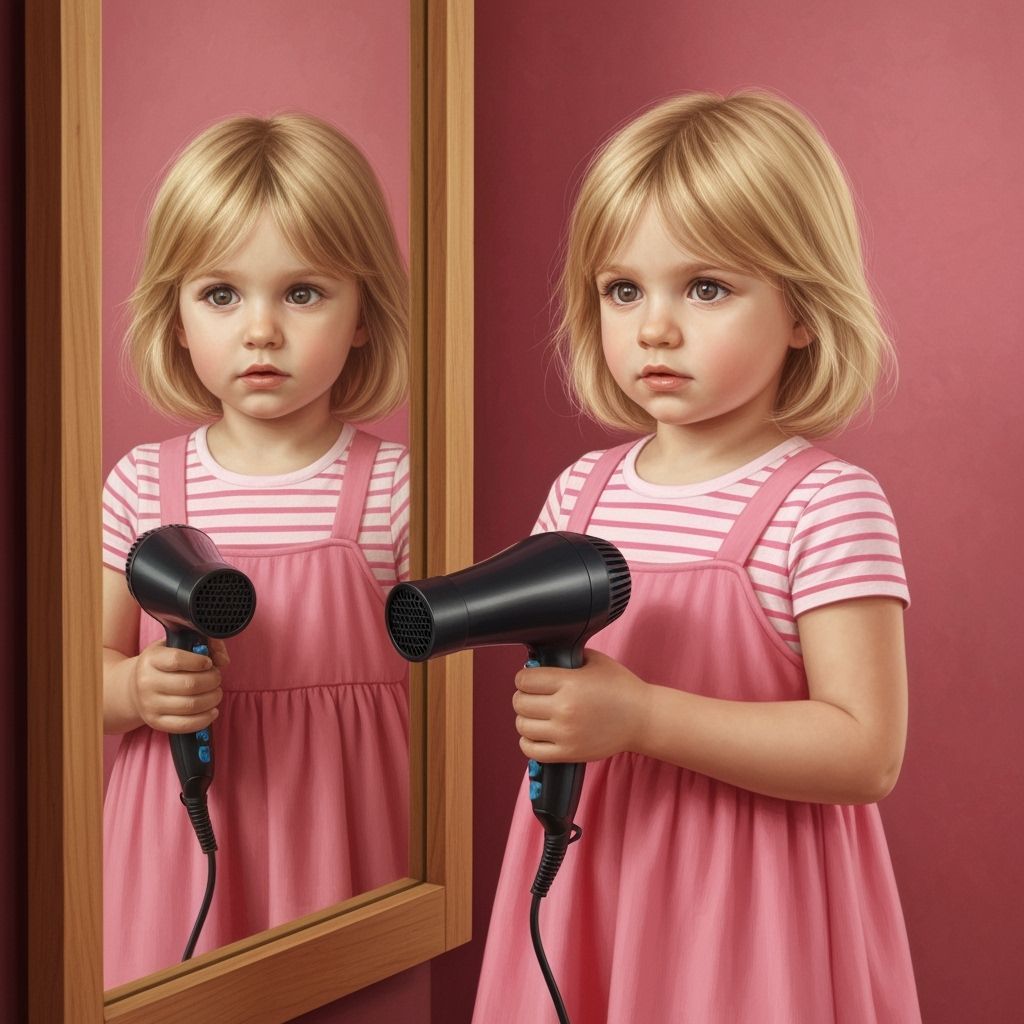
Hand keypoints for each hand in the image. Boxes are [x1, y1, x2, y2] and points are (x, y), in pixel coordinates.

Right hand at [129, 638, 229, 733]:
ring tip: (216, 692)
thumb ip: (206, 645)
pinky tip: (212, 711)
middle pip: (190, 684)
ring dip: (212, 699)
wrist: (135, 687)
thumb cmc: (165, 664)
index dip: (199, 661)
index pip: (177, 659)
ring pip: (191, 705)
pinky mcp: (155, 722)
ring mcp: (150, 704)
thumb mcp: (178, 645)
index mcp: (152, 659)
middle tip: (216, 678)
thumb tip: (223, 660)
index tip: (208, 662)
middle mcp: (147, 682)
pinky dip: (204, 719)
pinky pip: (185, 725)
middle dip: (212, 681)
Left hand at [512, 649, 651, 762]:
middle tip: (533, 695)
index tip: (530, 678)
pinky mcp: (569, 753)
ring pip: (522, 726)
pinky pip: (531, 750)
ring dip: (525, 718)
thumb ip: (566, 658)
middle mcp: (565, 709)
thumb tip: (540, 661)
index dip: (524, 677)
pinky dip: (528, 742)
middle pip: (520, 703)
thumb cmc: (621, 688)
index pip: (524, 680)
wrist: (642, 719)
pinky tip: (538, 733)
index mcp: (570, 683)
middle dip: (523, 696)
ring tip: (537, 714)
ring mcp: (566, 733)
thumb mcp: (595, 662)